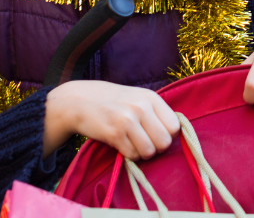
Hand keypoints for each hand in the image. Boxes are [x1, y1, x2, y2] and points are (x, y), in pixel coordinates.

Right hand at [43, 80, 178, 159]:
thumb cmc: (112, 102)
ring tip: (132, 144)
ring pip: (149, 151)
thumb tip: (175, 133)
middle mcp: (141, 107)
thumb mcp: (137, 98)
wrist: (78, 100)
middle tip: (144, 143)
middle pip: (165, 142)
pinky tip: (121, 144)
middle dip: (156, 148)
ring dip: (142, 153)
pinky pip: (132, 155)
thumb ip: (155, 112)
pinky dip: (128, 155)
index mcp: (151, 98)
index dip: (167, 135)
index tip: (155, 135)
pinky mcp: (114, 133)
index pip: (175, 126)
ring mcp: (128, 120)